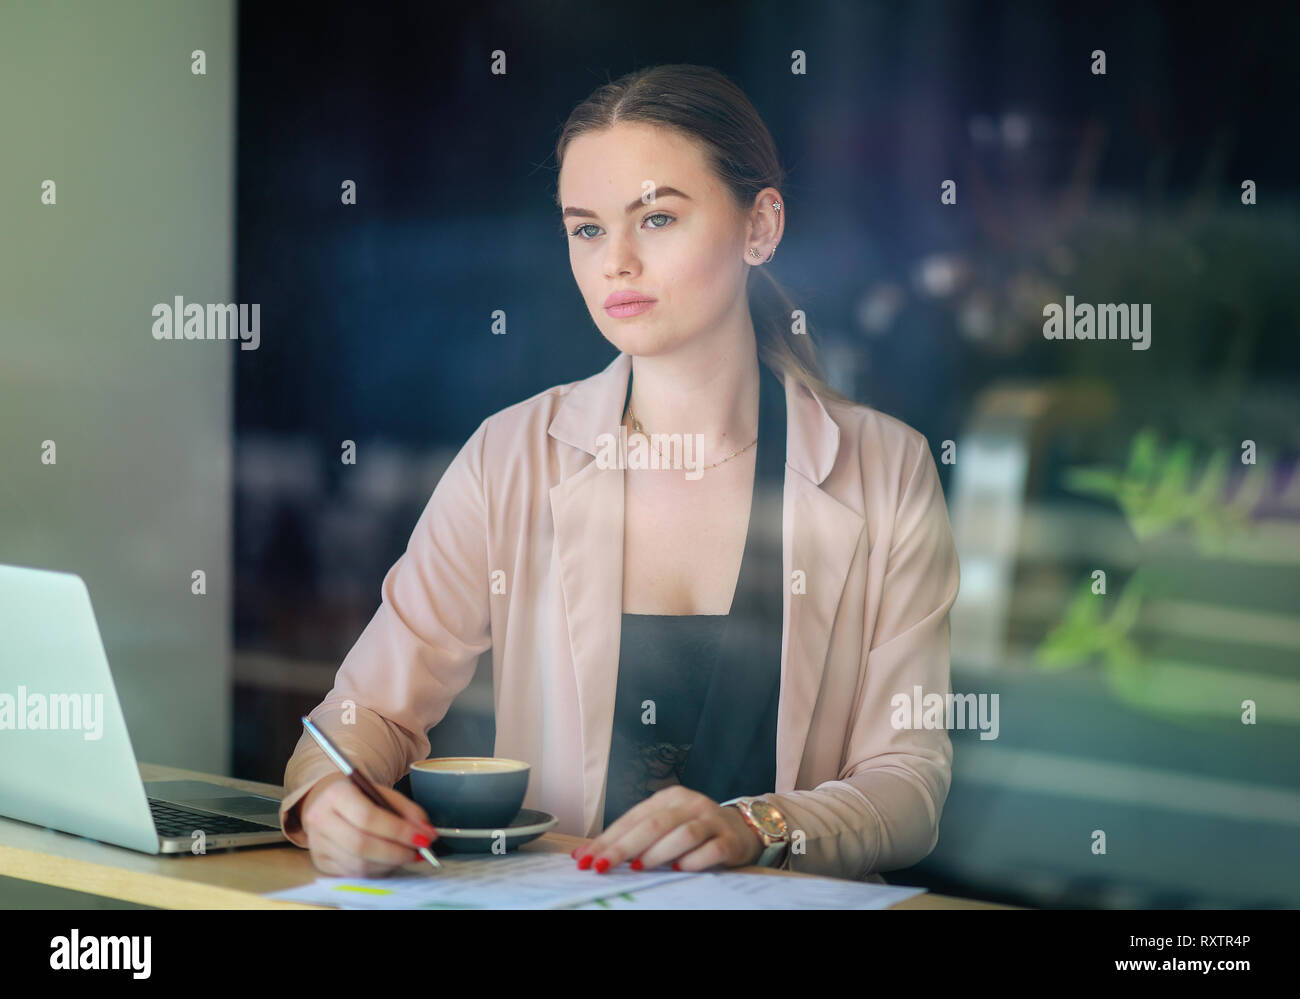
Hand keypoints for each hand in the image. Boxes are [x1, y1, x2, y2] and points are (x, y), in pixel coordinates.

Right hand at [298, 773, 438, 876]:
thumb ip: (408, 810)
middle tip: (419, 851)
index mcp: (335, 794)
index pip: (367, 817)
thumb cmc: (361, 797)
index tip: (422, 837)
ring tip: (407, 855)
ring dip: (390, 863)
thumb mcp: (384, 793)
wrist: (331, 802)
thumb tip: (427, 833)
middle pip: (361, 844)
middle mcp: (320, 819)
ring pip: (358, 864)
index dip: (398, 831)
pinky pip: (354, 874)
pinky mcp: (321, 862)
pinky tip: (390, 861)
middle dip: (397, 851)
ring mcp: (317, 844)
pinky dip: (378, 870)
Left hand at [572, 785, 762, 872]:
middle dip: (622, 848)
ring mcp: (711, 820)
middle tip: (602, 866)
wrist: (743, 828)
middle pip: (653, 824)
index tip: (585, 859)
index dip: (607, 839)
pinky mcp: (730, 839)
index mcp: (669, 798)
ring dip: (657, 852)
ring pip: (682, 834)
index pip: (633, 818)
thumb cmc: (695, 830)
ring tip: (638, 868)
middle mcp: (689, 803)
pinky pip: (710, 850)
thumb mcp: (665, 826)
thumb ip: (634, 836)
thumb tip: (590, 854)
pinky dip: (692, 861)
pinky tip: (678, 870)